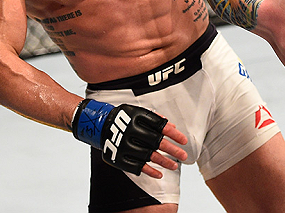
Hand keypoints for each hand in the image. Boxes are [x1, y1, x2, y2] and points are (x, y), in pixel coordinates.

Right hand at [72, 99, 186, 176]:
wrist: (100, 124)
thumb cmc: (124, 117)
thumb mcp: (139, 112)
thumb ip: (156, 118)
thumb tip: (173, 126)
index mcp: (138, 117)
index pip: (160, 126)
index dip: (174, 134)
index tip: (184, 141)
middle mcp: (131, 131)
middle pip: (156, 142)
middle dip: (172, 150)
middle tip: (184, 155)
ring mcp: (124, 145)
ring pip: (148, 156)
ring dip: (164, 162)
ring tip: (175, 166)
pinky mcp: (118, 157)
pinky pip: (136, 167)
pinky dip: (149, 171)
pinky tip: (160, 174)